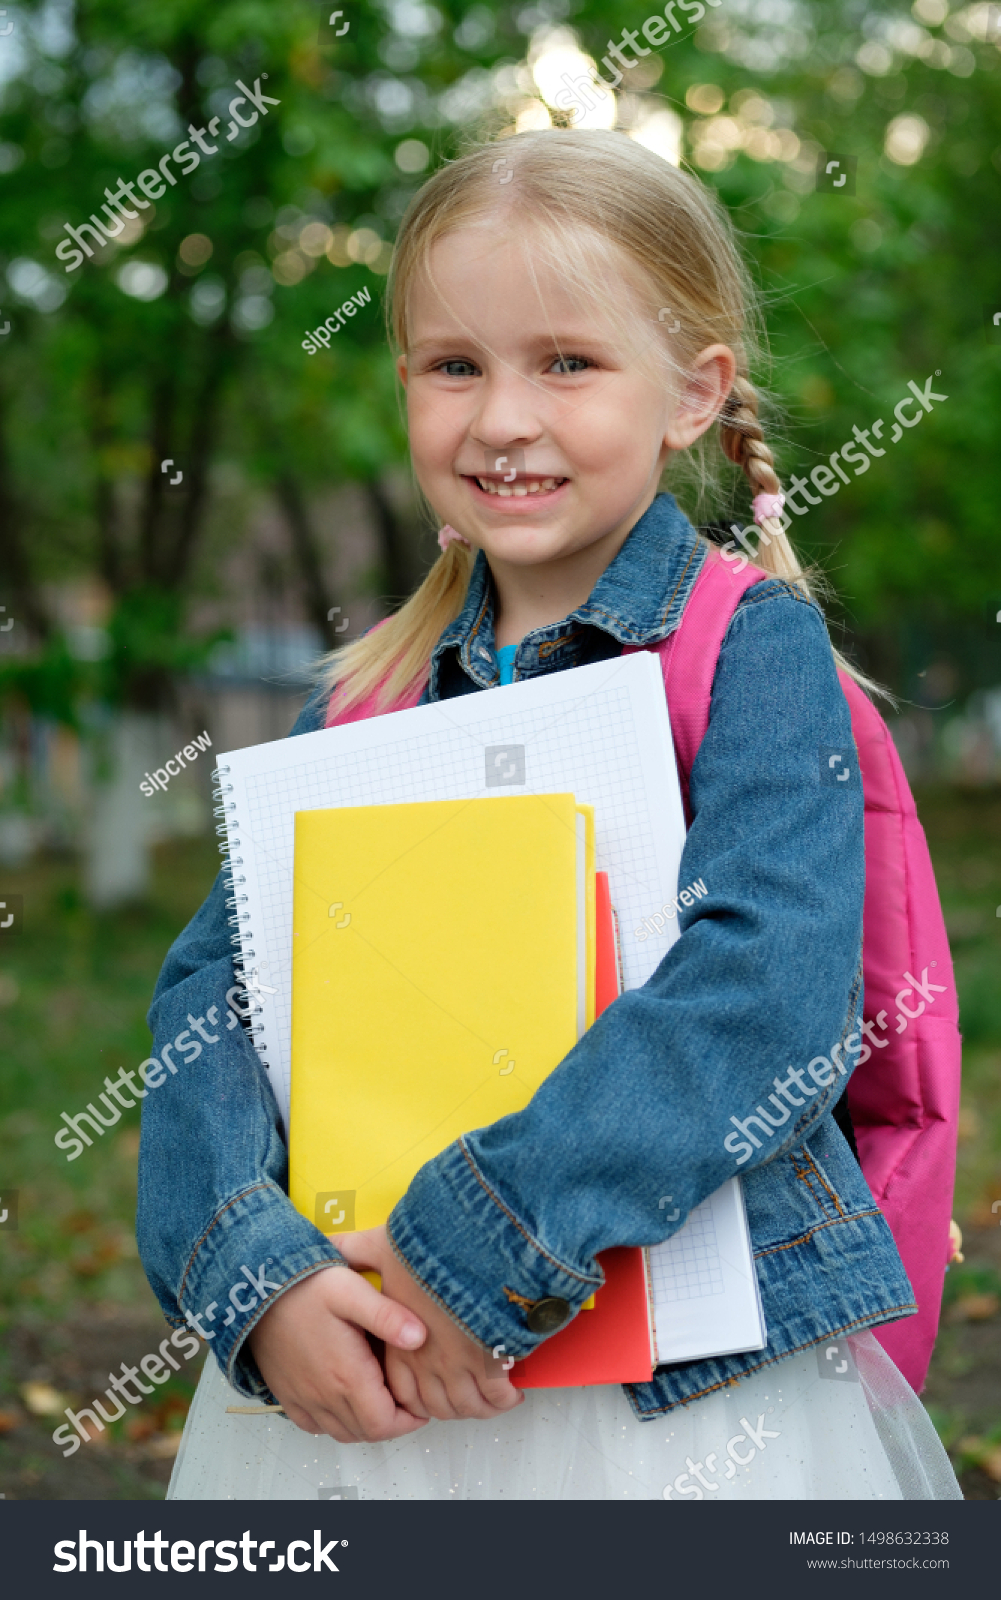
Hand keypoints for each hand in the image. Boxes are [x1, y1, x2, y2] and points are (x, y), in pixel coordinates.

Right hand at [245, 1263, 429, 1442]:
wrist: (256, 1289)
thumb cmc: (305, 1286)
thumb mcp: (352, 1290)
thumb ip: (387, 1315)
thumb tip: (420, 1337)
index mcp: (346, 1376)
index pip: (385, 1423)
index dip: (409, 1420)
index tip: (420, 1404)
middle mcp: (324, 1396)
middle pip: (367, 1433)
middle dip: (392, 1423)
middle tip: (406, 1401)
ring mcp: (303, 1398)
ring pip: (342, 1432)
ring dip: (365, 1424)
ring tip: (380, 1400)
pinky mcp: (286, 1395)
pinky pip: (314, 1426)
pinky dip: (334, 1423)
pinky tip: (344, 1401)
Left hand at [337, 1226, 524, 1422]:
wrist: (472, 1245)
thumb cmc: (429, 1247)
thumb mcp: (384, 1244)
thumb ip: (359, 1250)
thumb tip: (336, 1242)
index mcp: (399, 1343)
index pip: (402, 1391)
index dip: (417, 1396)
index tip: (431, 1386)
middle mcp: (426, 1362)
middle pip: (437, 1405)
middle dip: (450, 1405)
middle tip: (463, 1395)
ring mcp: (459, 1365)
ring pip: (467, 1405)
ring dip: (479, 1406)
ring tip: (490, 1397)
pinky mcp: (491, 1361)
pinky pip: (497, 1396)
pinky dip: (504, 1399)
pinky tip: (510, 1392)